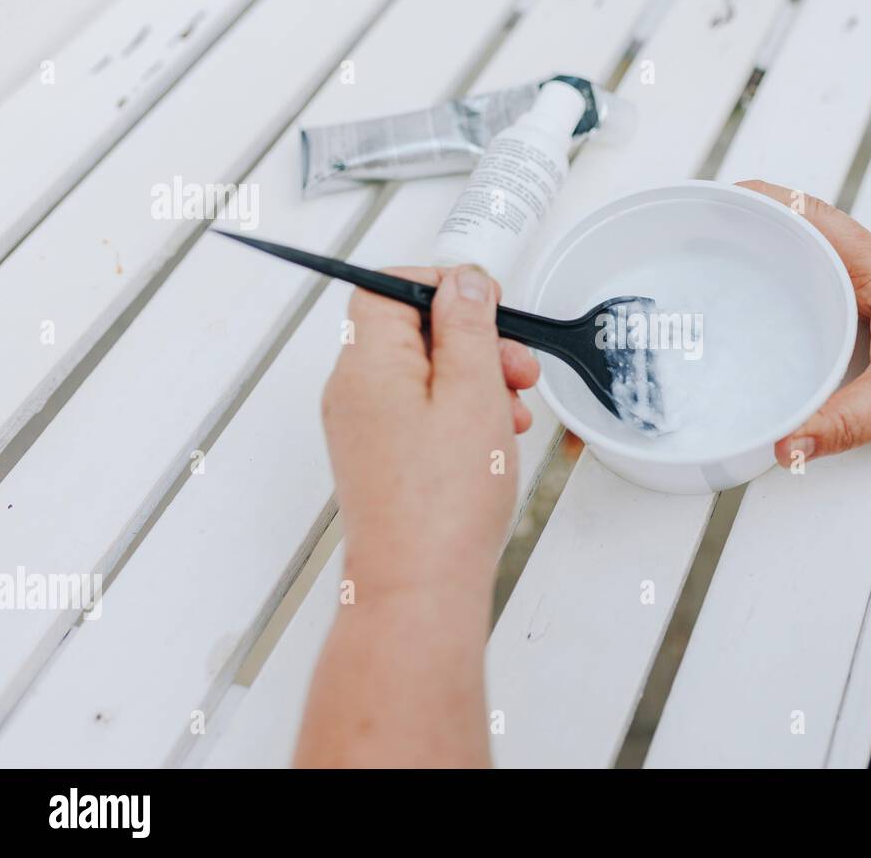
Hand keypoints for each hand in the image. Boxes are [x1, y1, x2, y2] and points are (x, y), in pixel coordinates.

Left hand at [321, 264, 538, 597]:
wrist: (420, 587)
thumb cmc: (443, 504)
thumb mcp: (472, 392)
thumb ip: (467, 327)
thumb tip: (463, 282)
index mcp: (366, 366)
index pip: (385, 288)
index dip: (440, 286)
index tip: (487, 303)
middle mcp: (354, 392)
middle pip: (410, 331)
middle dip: (473, 339)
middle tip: (516, 366)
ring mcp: (364, 427)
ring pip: (422, 372)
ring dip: (475, 378)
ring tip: (513, 410)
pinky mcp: (381, 457)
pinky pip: (420, 411)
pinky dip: (460, 411)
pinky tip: (494, 435)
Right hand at [737, 181, 870, 464]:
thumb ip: (840, 425)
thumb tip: (784, 445)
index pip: (818, 219)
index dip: (768, 201)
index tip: (721, 196)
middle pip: (814, 231)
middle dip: (762, 226)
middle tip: (707, 237)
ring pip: (826, 260)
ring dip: (783, 258)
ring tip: (729, 268)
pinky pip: (838, 288)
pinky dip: (805, 290)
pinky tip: (780, 315)